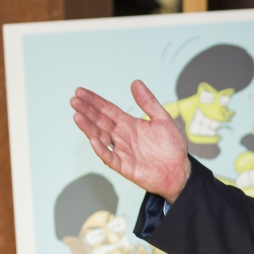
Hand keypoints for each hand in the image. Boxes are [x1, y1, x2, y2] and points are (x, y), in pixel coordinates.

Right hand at [71, 80, 190, 202]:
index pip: (107, 109)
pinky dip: (101, 149)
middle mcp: (122, 136)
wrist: (179, 171)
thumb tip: (136, 82)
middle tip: (74, 101)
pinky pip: (110, 157)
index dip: (94, 101)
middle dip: (87, 111)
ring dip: (88, 127)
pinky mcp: (124, 166)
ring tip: (77, 116)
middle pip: (100, 121)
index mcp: (129, 124)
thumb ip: (148, 102)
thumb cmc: (171, 147)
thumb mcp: (162, 119)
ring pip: (100, 137)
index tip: (80, 91)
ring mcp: (121, 151)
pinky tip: (92, 139)